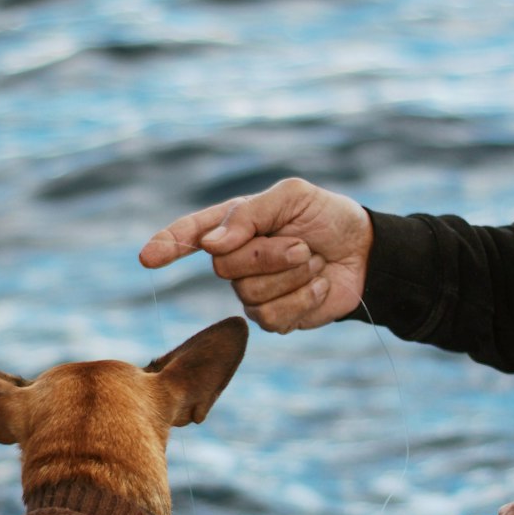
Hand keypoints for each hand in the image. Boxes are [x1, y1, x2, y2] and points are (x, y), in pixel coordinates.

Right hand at [139, 177, 373, 331]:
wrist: (365, 253)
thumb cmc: (327, 217)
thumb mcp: (293, 197)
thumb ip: (250, 214)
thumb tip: (211, 244)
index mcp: (234, 224)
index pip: (191, 234)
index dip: (168, 244)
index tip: (148, 257)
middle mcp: (235, 259)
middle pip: (224, 267)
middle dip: (269, 255)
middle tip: (303, 245)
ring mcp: (252, 291)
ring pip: (250, 294)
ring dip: (292, 276)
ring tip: (313, 262)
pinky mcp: (274, 317)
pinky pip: (273, 317)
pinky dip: (304, 299)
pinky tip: (318, 286)